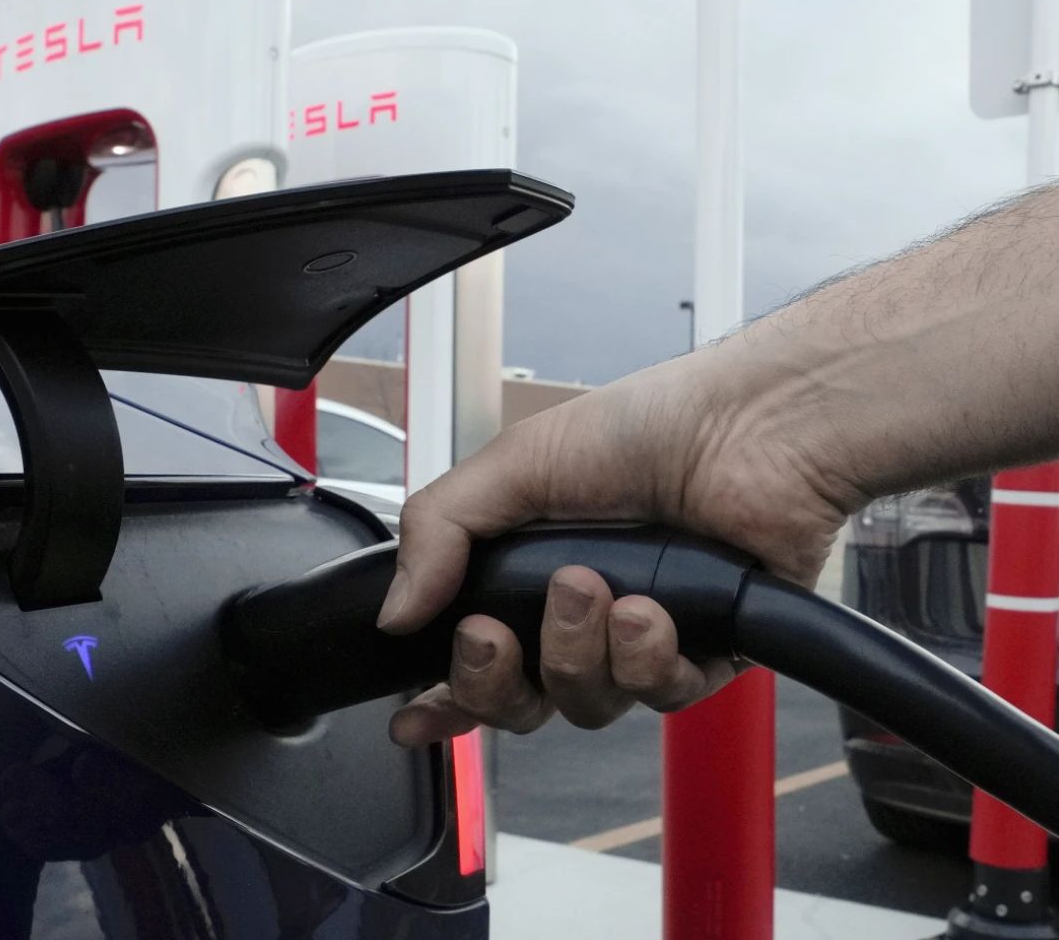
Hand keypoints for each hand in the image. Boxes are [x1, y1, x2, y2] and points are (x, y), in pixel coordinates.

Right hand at [380, 348, 856, 745]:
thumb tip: (394, 611)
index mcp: (526, 572)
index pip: (473, 656)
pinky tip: (651, 610)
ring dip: (577, 651)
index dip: (444, 696)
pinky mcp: (704, 656)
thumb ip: (438, 534)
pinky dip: (647, 658)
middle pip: (520, 701)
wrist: (750, 427)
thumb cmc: (643, 427)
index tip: (413, 717)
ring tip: (595, 589)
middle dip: (494, 679)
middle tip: (493, 634)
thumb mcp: (512, 465)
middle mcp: (580, 615)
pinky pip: (659, 698)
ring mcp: (641, 639)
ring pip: (585, 702)